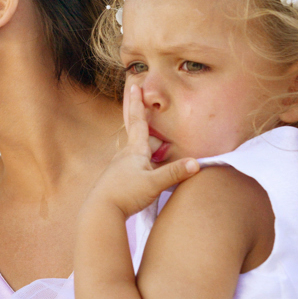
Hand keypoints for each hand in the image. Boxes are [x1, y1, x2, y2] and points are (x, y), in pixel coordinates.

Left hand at [93, 85, 199, 217]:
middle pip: (139, 134)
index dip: (138, 103)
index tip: (134, 86)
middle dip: (143, 121)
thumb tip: (196, 163)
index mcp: (134, 151)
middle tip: (141, 103)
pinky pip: (136, 166)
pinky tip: (149, 171)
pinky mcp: (120, 180)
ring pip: (139, 152)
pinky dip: (145, 163)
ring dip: (149, 147)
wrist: (101, 212)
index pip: (138, 122)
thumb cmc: (125, 195)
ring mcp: (121, 168)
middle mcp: (125, 156)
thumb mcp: (153, 184)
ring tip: (160, 148)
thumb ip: (174, 173)